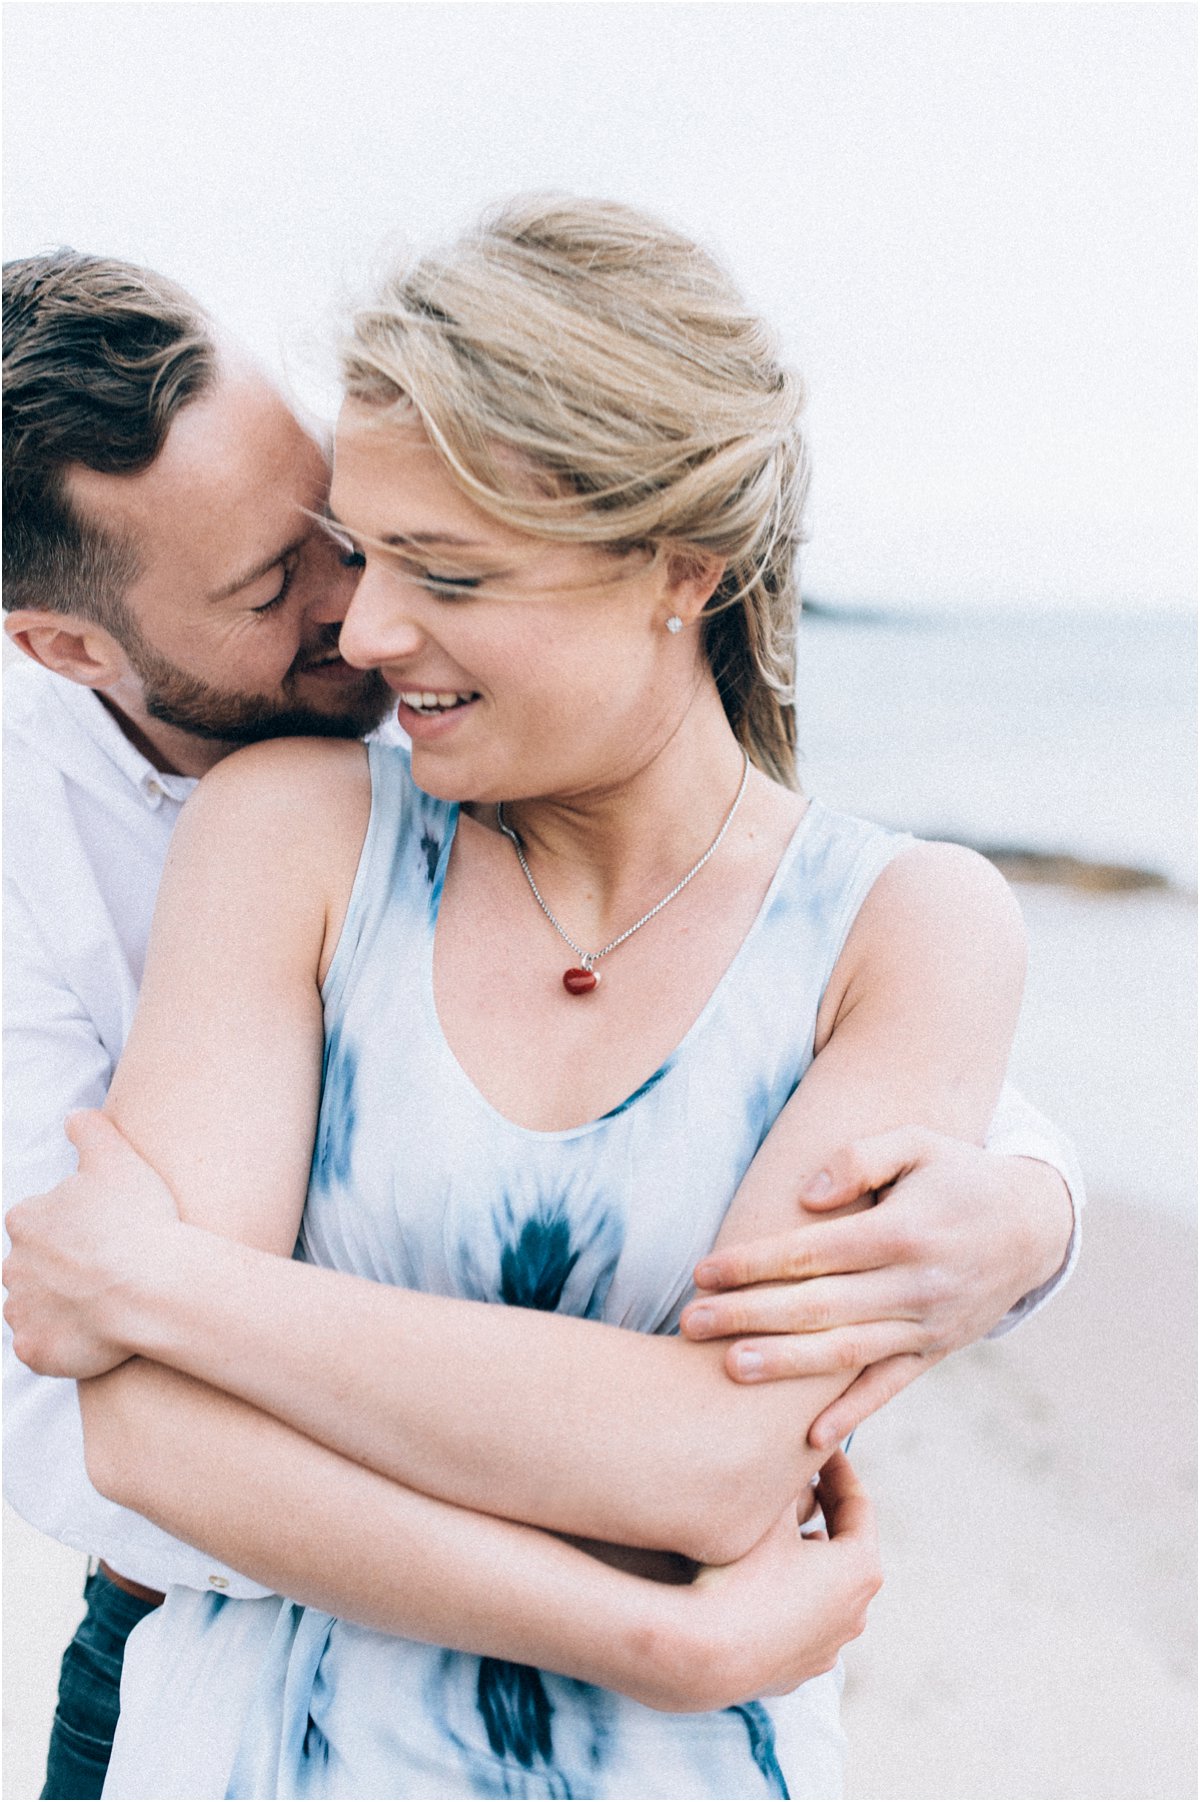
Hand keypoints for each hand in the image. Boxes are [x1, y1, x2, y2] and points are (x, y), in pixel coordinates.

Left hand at [4, 1110, 180, 1377]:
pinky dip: (63, 1343)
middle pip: (34, 1267)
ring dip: (62, 1306)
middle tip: (108, 1269)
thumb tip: (74, 1116)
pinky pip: (42, 1347)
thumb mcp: (117, 1157)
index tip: (106, 1233)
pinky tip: (96, 1335)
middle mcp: (12, 1265)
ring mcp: (21, 1311)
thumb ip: (91, 1130)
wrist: (147, 1285)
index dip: (75, 1228)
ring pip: (35, 1307)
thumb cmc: (136, 1218)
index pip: (39, 1223)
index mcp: (25, 1220)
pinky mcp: (34, 1350)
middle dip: (63, 1269)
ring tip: (107, 1303)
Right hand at [667, 1451, 879, 1710]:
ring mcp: (830, 1648)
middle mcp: (857, 1613)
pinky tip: (761, 1582)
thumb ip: (791, 1481)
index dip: (838, 1471)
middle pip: (846, 1549)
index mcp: (861, 1570)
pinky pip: (802, 1622)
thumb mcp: (769, 1513)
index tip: (821, 1449)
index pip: (858, 1505)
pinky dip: (790, 1597)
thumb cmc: (743, 1575)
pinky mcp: (800, 1671)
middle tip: (802, 1484)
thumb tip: (797, 1460)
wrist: (705, 1654)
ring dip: (809, 1559)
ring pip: (826, 1590)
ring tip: (781, 1535)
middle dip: (824, 1514)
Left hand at [679, 1127, 1072, 1447]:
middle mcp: (916, 1284)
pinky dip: (852, 1413)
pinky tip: (809, 1438)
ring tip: (729, 1369)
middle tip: (690, 1323)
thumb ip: (859, 1158)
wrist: (1034, 1225)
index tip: (703, 1271)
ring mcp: (927, 1325)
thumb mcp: (917, 1142)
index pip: (813, 1252)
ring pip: (847, 1353)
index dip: (754, 1263)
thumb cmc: (958, 1173)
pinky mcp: (936, 1350)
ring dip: (785, 1365)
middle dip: (749, 1316)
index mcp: (903, 1231)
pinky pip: (889, 1387)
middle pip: (819, 1306)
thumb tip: (804, 1198)